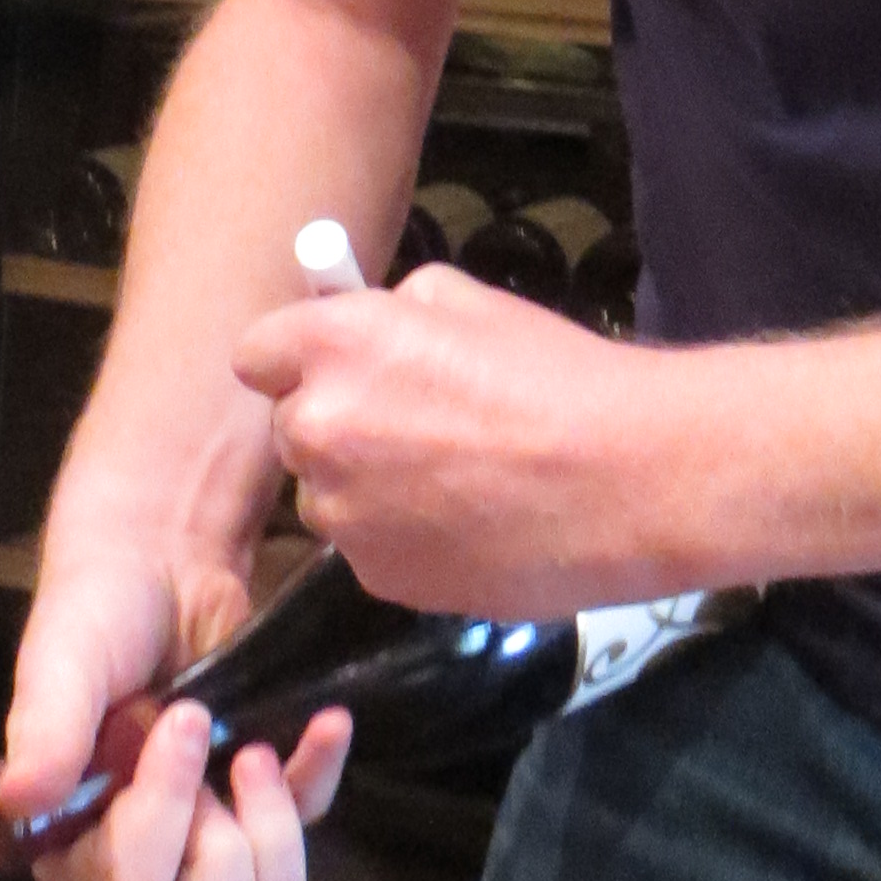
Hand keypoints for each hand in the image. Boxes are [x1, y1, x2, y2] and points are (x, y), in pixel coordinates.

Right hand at [0, 532, 350, 880]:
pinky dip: (322, 777)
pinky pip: (314, 825)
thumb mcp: (60, 659)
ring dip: (278, 839)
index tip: (175, 722)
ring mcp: (213, 838)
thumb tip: (19, 796)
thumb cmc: (96, 612)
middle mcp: (147, 866)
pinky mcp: (268, 798)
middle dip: (228, 873)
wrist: (158, 557)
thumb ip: (44, 728)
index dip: (162, 818)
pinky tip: (325, 723)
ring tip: (255, 753)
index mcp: (80, 849)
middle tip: (225, 773)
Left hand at [234, 263, 671, 615]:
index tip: (333, 367)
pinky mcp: (376, 577)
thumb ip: (392, 315)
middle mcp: (322, 428)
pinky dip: (400, 536)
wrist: (625, 479)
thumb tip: (362, 330)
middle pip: (291, 428)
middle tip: (410, 423)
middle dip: (336, 423)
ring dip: (364, 486)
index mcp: (337, 345)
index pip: (255, 355)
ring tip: (452, 480)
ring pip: (327, 495)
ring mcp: (343, 513)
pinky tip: (467, 523)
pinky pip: (366, 546)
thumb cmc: (555, 375)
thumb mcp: (468, 303)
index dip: (295, 360)